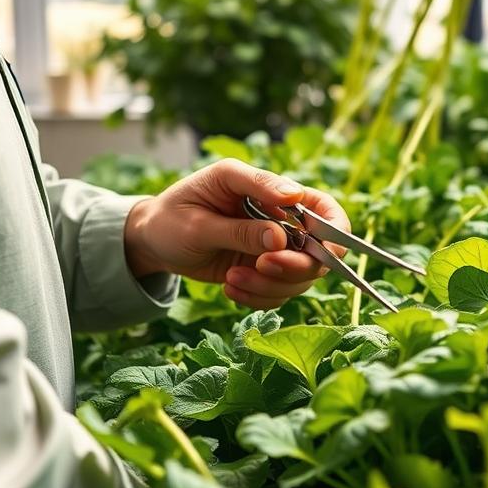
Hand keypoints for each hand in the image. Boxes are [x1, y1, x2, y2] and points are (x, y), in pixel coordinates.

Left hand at [123, 159, 348, 308]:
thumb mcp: (199, 218)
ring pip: (300, 278)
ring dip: (270, 285)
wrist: (153, 240)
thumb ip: (241, 228)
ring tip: (231, 280)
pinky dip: (258, 297)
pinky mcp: (264, 271)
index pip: (323, 207)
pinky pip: (279, 293)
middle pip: (319, 250)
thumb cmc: (172, 216)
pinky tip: (229, 288)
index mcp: (270, 189)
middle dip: (296, 266)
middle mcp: (279, 219)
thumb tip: (281, 238)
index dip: (334, 231)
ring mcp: (274, 248)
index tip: (322, 250)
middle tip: (262, 266)